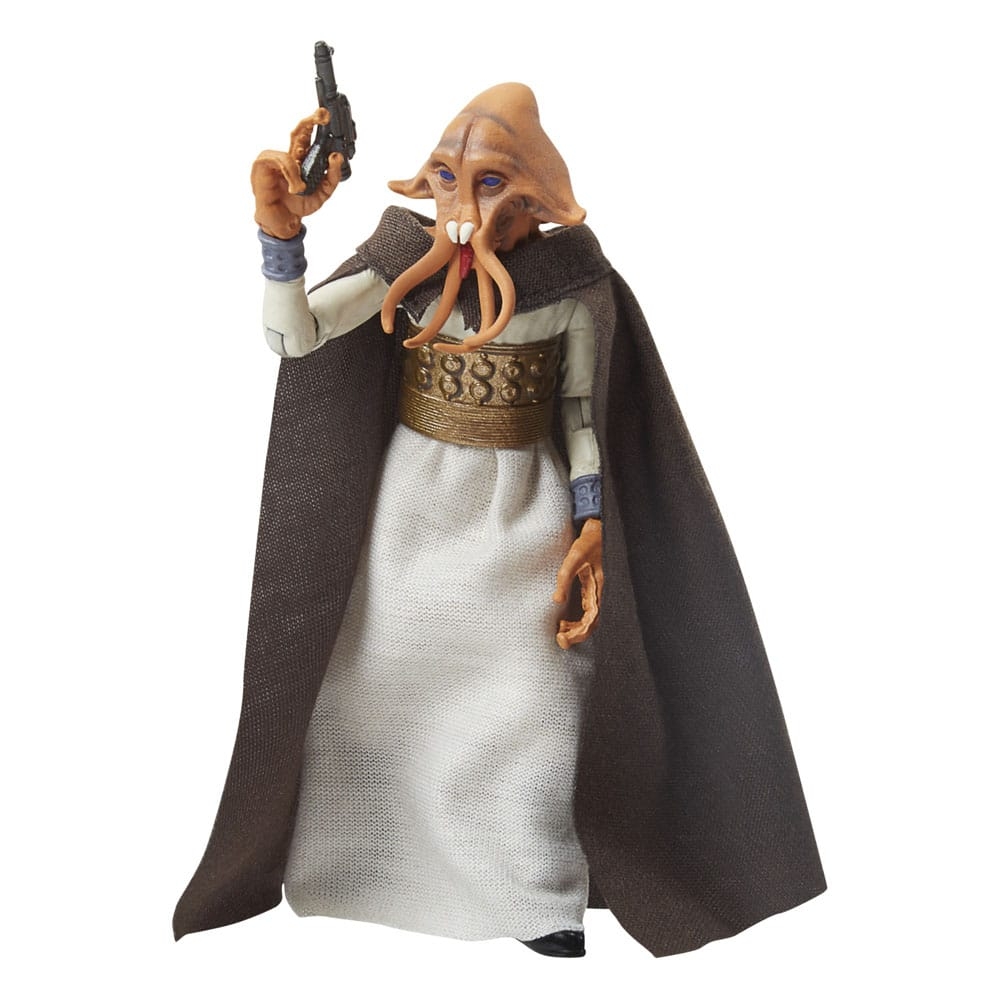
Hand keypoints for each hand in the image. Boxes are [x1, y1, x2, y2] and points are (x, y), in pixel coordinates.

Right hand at [251, 109, 342, 238]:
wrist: (282, 221)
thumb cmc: (298, 205)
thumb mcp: (323, 193)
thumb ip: (332, 176)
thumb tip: (336, 156)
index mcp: (303, 159)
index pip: (310, 136)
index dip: (317, 124)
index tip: (326, 115)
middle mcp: (289, 154)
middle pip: (299, 131)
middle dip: (311, 121)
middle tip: (322, 116)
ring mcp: (276, 157)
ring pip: (290, 149)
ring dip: (299, 168)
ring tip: (300, 188)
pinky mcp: (262, 164)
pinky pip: (279, 160)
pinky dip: (289, 172)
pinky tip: (292, 186)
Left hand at [552, 518, 603, 649]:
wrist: (600, 528)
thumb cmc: (590, 541)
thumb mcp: (575, 556)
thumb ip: (565, 576)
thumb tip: (557, 600)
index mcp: (601, 588)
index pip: (592, 620)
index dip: (579, 633)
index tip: (563, 639)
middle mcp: (602, 593)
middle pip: (592, 624)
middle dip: (576, 635)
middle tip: (560, 640)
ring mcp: (599, 592)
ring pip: (590, 619)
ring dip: (576, 628)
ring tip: (560, 632)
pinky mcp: (594, 589)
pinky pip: (589, 610)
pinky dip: (578, 619)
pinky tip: (566, 621)